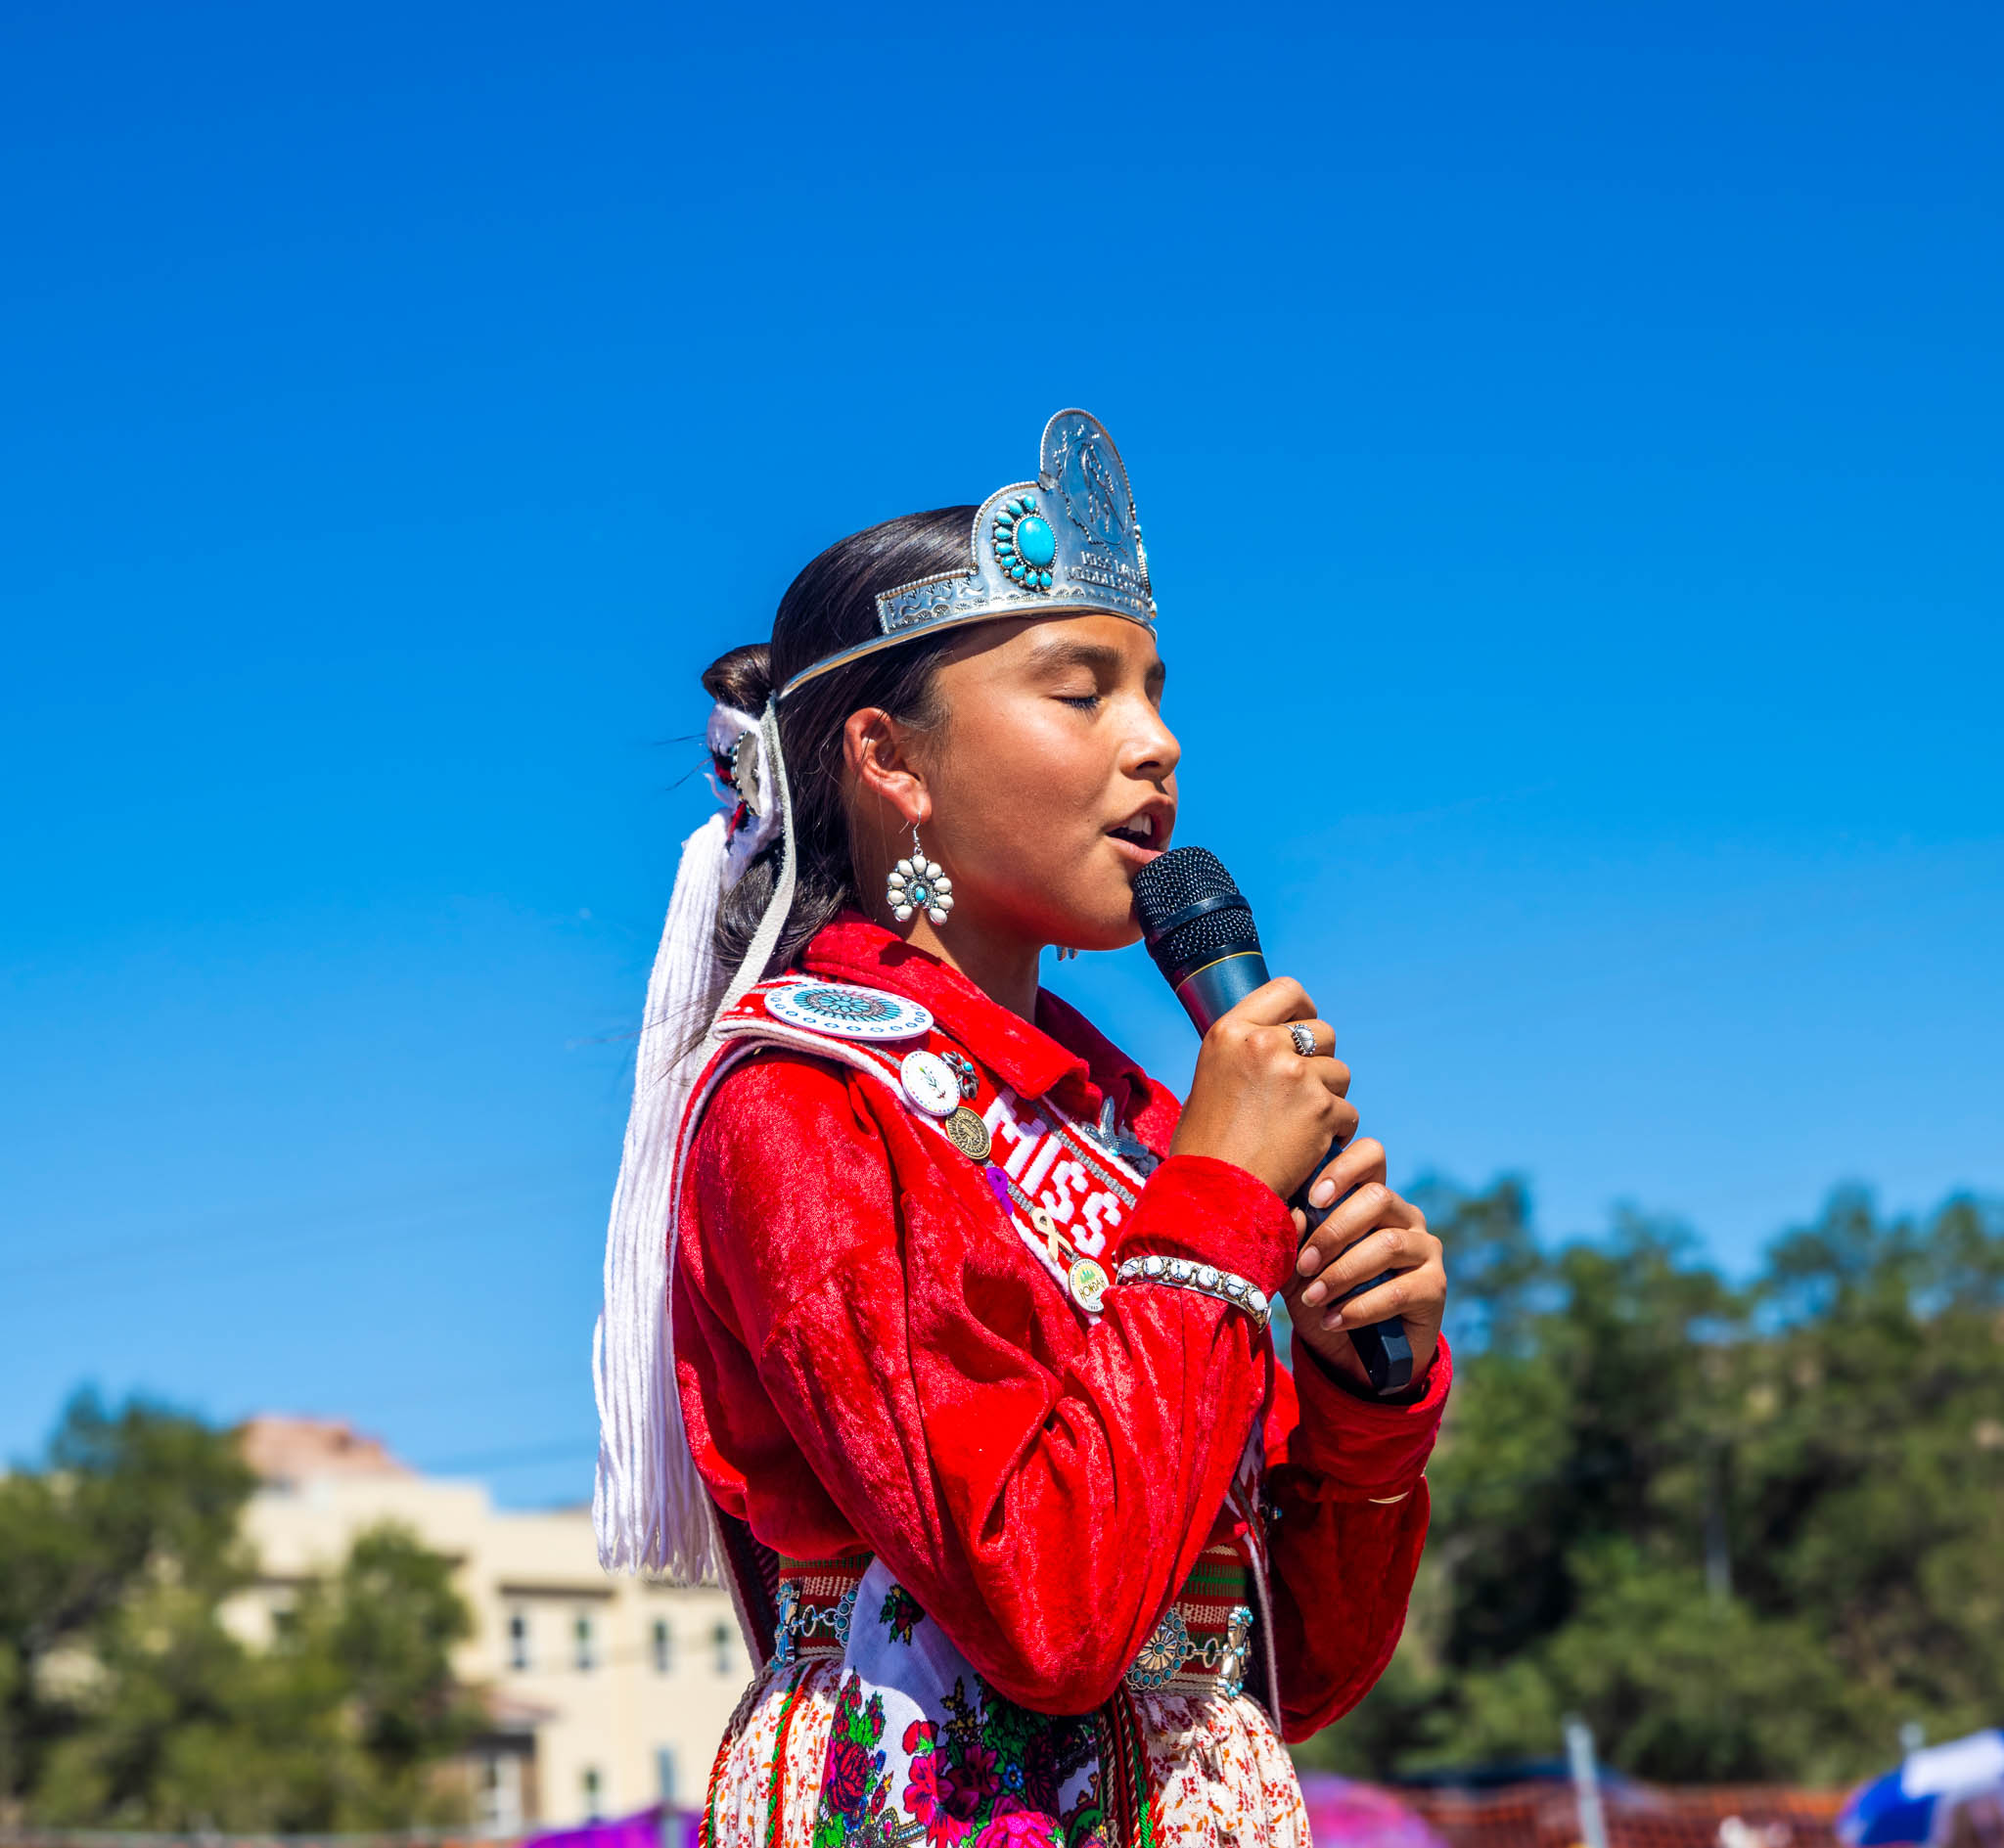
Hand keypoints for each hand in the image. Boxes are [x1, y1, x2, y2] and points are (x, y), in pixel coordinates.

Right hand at [1167, 978, 1358, 1201]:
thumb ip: (1244, 1053)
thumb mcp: (1211, 1078)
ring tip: (1301, 1127)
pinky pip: (1347, 1112)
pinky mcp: (1321, 1109)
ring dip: (1329, 1098)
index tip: (1304, 1026)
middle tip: (1303, 1091)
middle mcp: (1263, 1045)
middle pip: (1323, 1032)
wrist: (1214, 1196)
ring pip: (1340, 1073)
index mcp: (1230, 1032)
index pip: (1286, 990)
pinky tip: (1310, 1149)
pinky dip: (1335, 1131)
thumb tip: (1278, 1038)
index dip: (1303, 1009)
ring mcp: (1295, 1075)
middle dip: (1321, 1061)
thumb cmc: (1206, 1146)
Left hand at [1283, 1136, 1445, 1387]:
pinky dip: (1360, 1307)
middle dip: (1334, 1231)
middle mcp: (1403, 1215)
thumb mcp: (1295, 1266)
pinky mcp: (1435, 1287)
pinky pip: (1399, 1290)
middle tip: (1304, 1264)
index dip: (1344, 1168)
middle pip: (1378, 1198)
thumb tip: (1293, 1211)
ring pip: (1388, 1244)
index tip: (1313, 1197)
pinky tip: (1333, 1320)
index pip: (1371, 1156)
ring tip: (1314, 1297)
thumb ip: (1292, 1236)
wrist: (1347, 1355)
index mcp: (1370, 1197)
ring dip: (1343, 1273)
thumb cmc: (1320, 1296)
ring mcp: (1425, 1249)